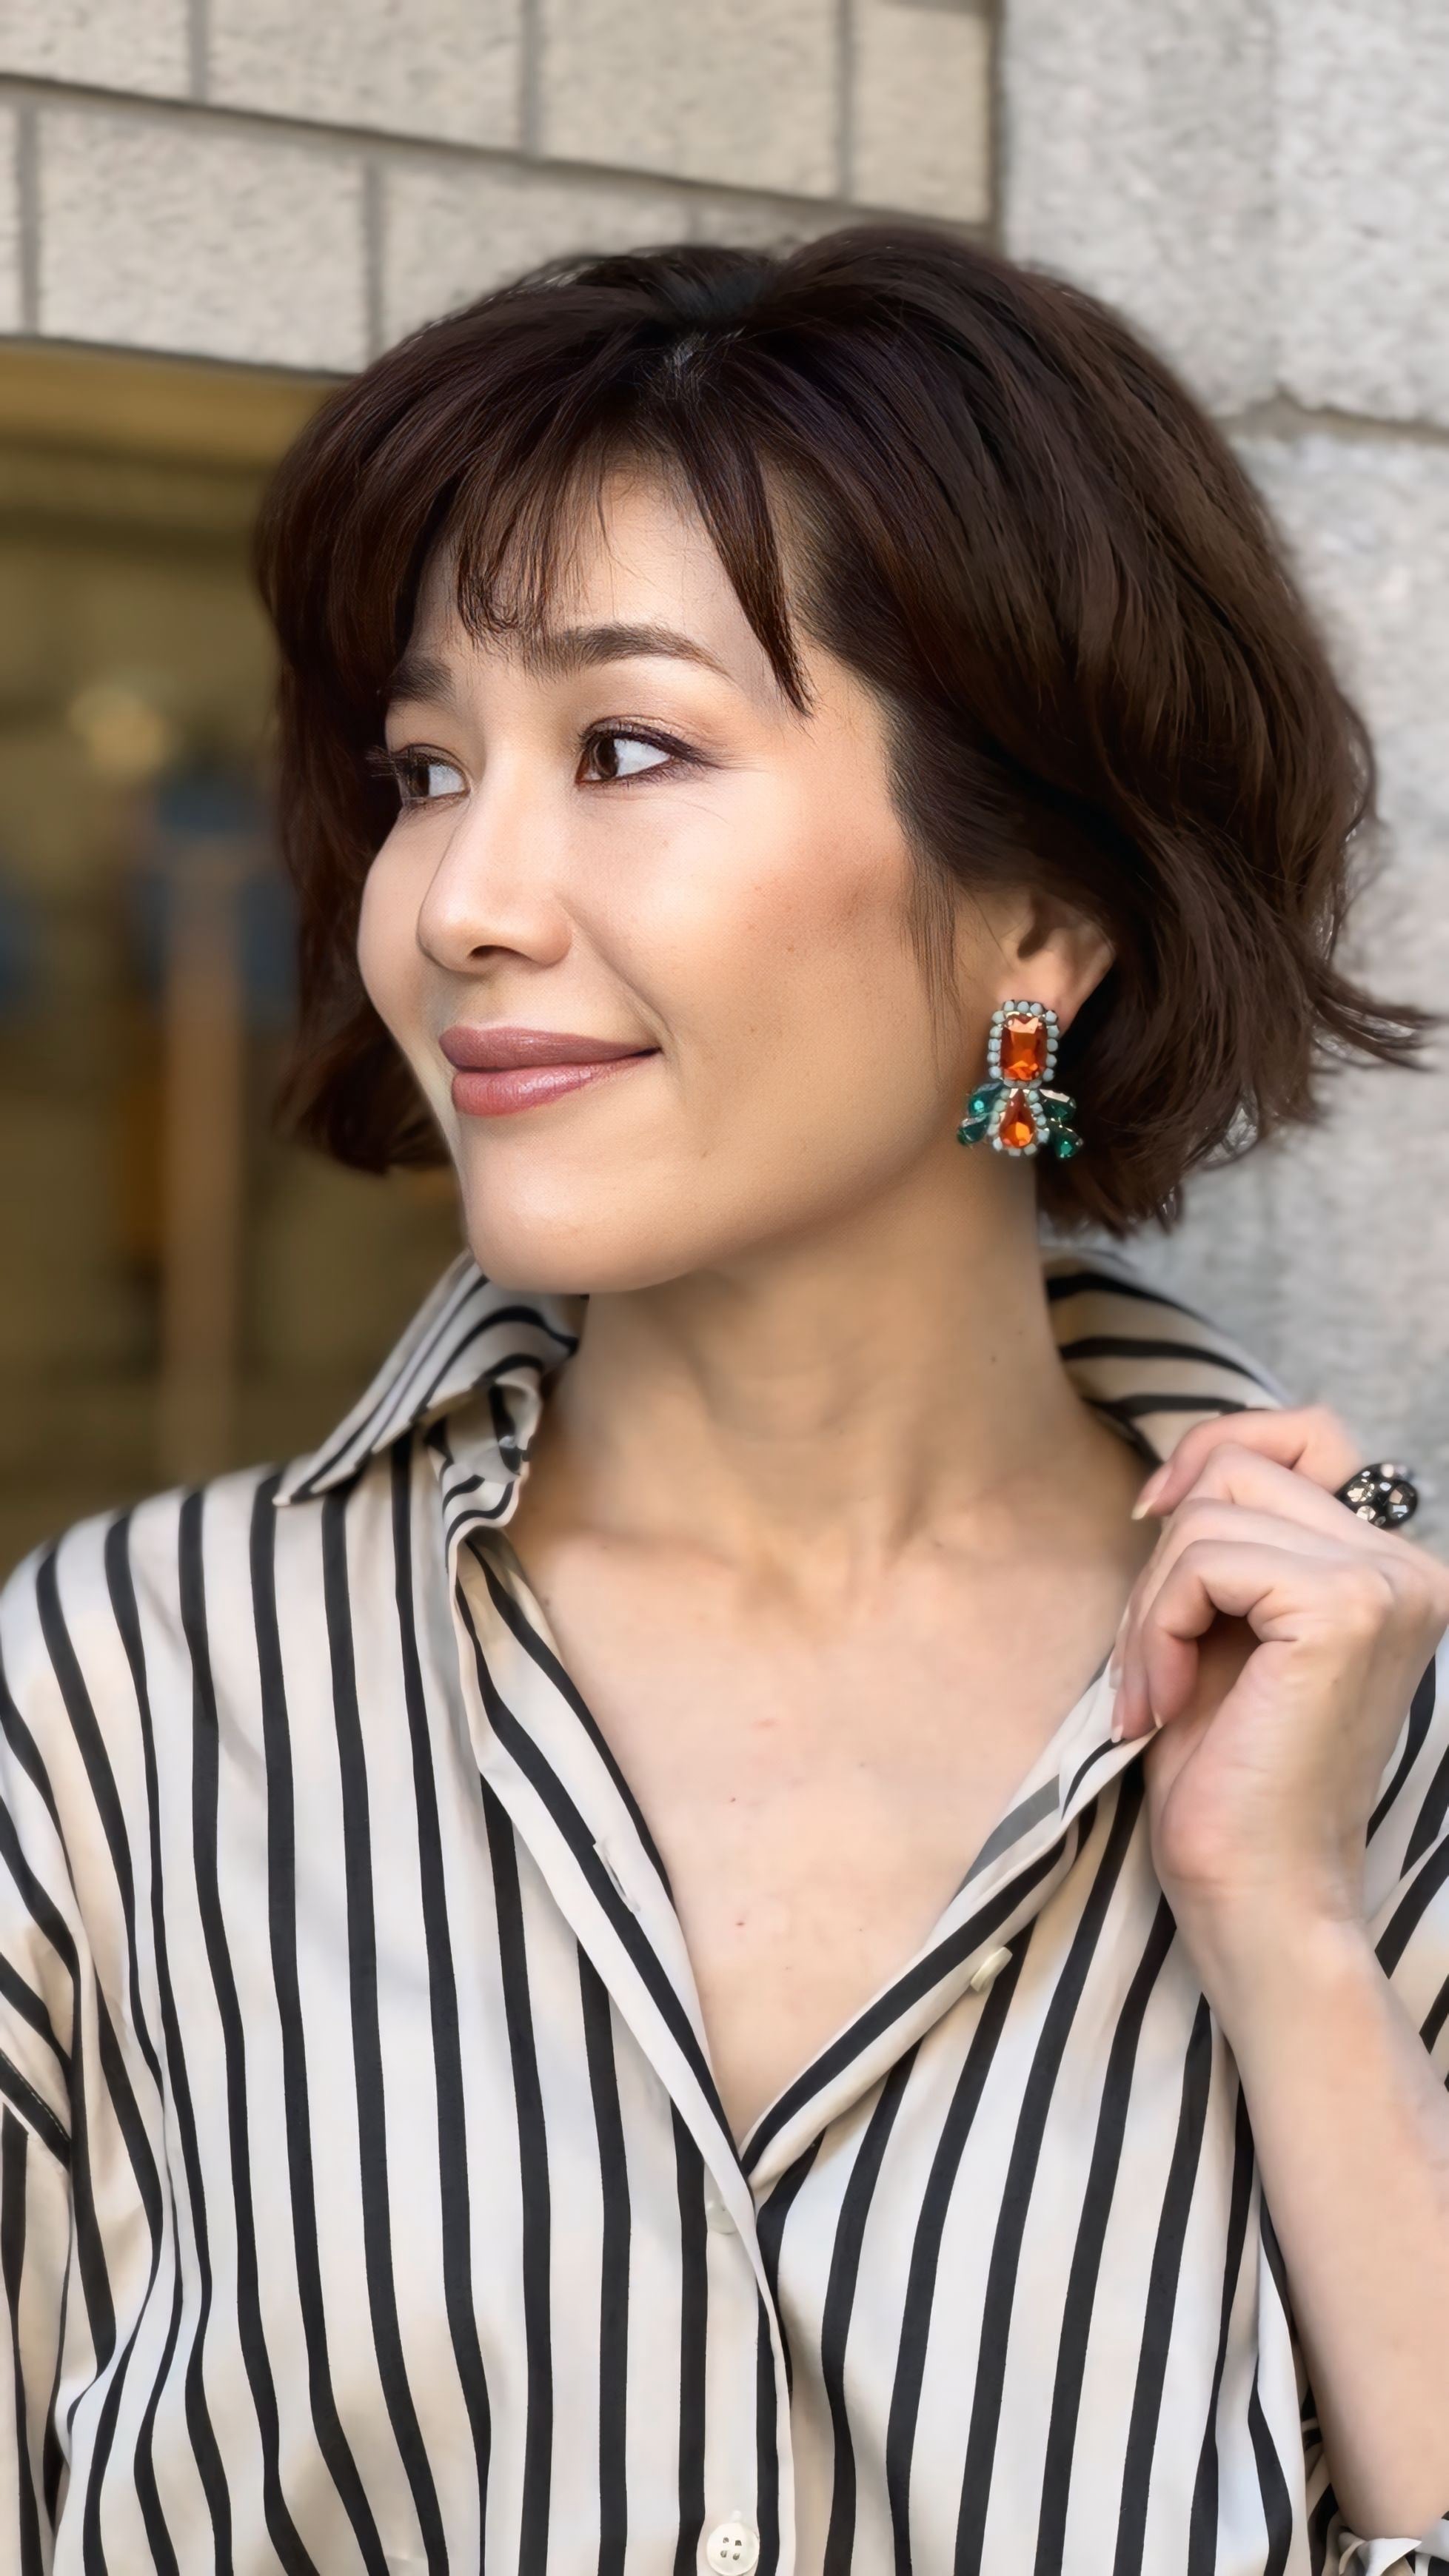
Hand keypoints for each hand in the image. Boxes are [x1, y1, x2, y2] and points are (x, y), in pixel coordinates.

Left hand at [1110, 1408, 1448, 1950]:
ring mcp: (1385, 1584)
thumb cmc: (1229, 1780)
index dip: (1210, 1454)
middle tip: (1148, 1662)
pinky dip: (1156, 1629)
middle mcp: (1407, 1566)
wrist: (1256, 1896)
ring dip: (1150, 1606)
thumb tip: (1184, 1470)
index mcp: (1388, 1568)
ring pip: (1209, 1512)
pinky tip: (1158, 1705)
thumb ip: (1226, 1545)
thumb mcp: (1222, 1630)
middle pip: (1238, 1465)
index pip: (1304, 1432)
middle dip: (1163, 1558)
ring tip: (1151, 1694)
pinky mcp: (1344, 1611)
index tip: (1148, 1522)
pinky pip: (1205, 1561)